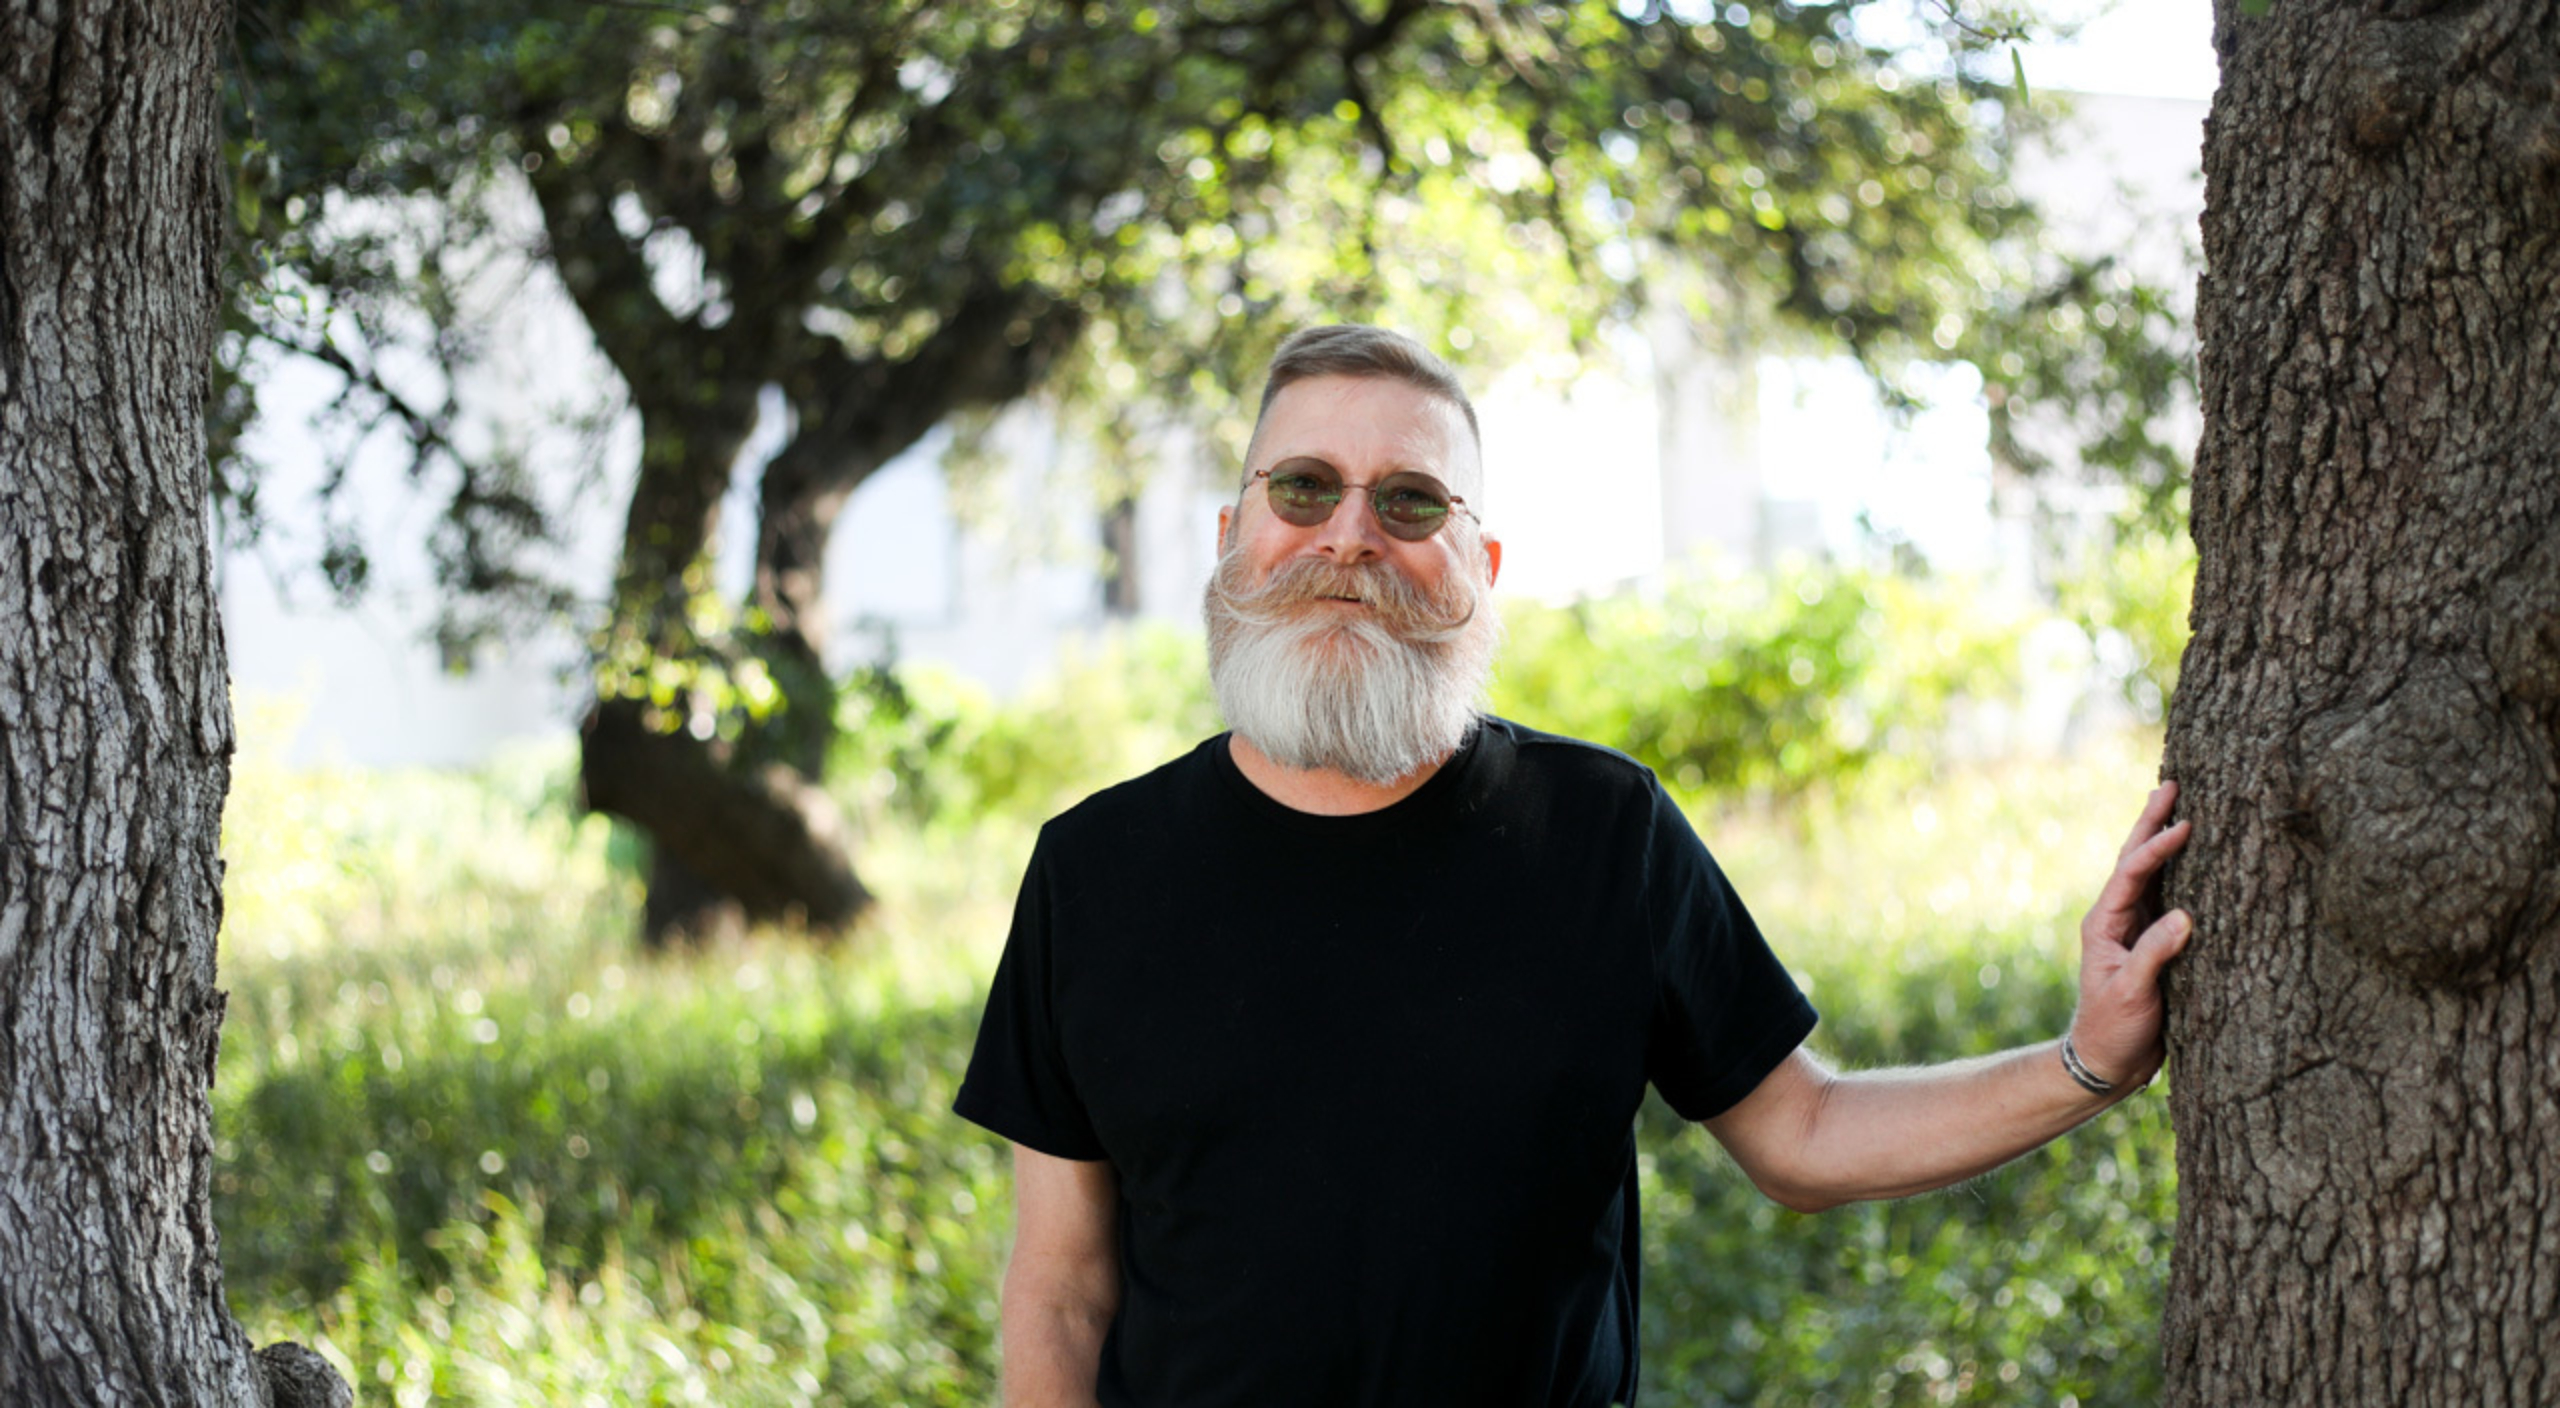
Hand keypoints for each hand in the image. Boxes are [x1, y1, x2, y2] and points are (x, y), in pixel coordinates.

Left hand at [2068, 781, 2193, 1090]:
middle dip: (2152, 823)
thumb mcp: (2131, 994)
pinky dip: (2180, 871)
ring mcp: (2135, 927)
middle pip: (2135, 860)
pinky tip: (2194, 855)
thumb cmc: (2112, 1029)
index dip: (2157, 848)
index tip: (2184, 825)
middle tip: (2170, 785)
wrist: (2107, 1060)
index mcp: (2104, 923)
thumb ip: (2154, 956)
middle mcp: (2117, 917)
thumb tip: (2185, 917)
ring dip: (2163, 839)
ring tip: (2178, 804)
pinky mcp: (2154, 941)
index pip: (2131, 874)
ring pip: (2152, 874)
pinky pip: (2168, 896)